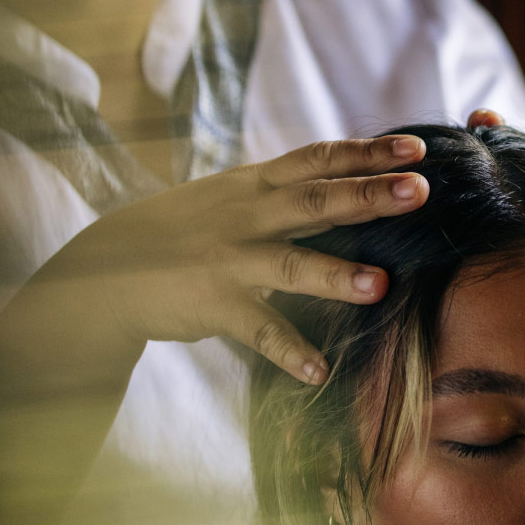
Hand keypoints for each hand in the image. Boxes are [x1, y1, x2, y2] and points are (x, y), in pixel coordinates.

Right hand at [0, 135, 428, 388]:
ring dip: (335, 275)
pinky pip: (257, 330)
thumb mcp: (234, 196)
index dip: (367, 153)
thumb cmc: (187, 229)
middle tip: (418, 192)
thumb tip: (354, 175)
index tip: (416, 151)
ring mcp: (230, 260)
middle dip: (367, 196)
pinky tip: (319, 372)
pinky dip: (289, 351)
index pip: (318, 159)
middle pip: (315, 201)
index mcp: (257, 185)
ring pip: (289, 265)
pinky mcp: (214, 304)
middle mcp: (248, 216)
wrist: (106, 266)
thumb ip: (288, 189)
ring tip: (381, 286)